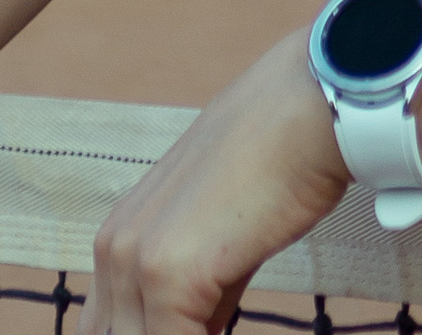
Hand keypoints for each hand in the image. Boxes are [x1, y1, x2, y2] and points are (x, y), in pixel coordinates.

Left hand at [86, 33, 350, 334]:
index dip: (156, 333)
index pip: (112, 332)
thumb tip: (203, 329)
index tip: (197, 325)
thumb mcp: (224, 234)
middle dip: (168, 334)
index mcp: (120, 238)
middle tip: (213, 323)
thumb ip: (204, 290)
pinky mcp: (169, 273)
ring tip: (222, 323)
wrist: (310, 108)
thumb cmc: (282, 160)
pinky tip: (230, 332)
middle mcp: (114, 249)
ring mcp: (136, 260)